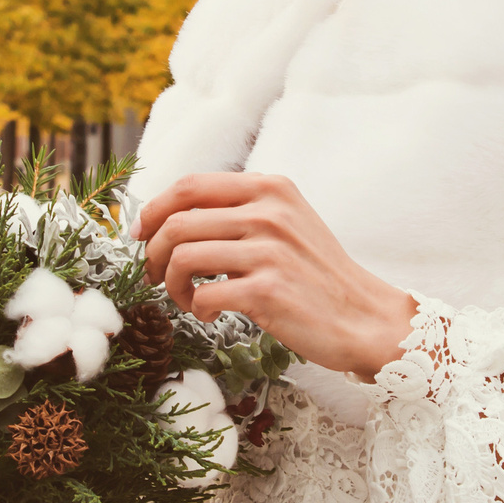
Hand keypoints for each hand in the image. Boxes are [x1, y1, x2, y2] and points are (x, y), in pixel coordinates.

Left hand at [137, 172, 415, 379]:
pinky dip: (195, 308)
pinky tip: (209, 314)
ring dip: (172, 284)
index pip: (190, 185)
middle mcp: (269, 212)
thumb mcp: (288, 222)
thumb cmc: (318, 275)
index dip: (154, 208)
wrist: (363, 317)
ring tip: (185, 298)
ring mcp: (269, 251)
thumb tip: (173, 215)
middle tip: (155, 275)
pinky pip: (203, 295)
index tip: (140, 233)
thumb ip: (242, 209)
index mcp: (271, 188)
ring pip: (182, 256)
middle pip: (177, 222)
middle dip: (154, 252)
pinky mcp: (268, 291)